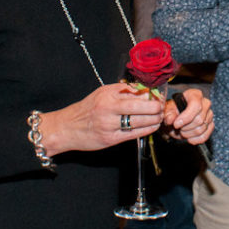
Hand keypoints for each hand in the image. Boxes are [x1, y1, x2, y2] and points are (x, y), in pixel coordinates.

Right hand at [40, 82, 164, 156]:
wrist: (66, 128)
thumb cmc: (86, 110)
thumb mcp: (101, 94)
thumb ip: (121, 92)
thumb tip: (144, 90)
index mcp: (107, 94)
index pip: (134, 91)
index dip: (151, 94)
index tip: (159, 95)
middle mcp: (107, 107)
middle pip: (139, 105)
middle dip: (155, 106)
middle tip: (162, 107)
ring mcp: (109, 124)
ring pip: (139, 120)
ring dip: (154, 119)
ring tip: (160, 117)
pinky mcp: (110, 138)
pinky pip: (134, 133)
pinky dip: (147, 130)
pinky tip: (153, 126)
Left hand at [164, 88, 213, 144]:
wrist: (176, 118)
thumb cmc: (173, 111)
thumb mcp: (168, 110)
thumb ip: (168, 114)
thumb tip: (171, 119)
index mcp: (195, 95)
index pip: (196, 105)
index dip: (186, 117)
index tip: (176, 124)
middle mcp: (205, 103)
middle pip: (199, 119)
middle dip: (185, 128)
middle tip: (177, 128)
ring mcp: (209, 115)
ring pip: (201, 129)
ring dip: (188, 134)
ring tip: (181, 132)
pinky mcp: (211, 125)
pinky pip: (205, 136)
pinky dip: (195, 140)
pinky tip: (188, 138)